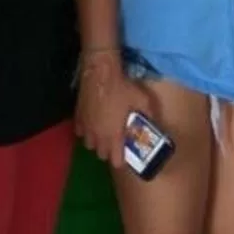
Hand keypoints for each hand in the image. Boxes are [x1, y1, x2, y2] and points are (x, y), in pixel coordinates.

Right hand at [77, 51, 149, 165]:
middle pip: (101, 154)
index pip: (115, 161)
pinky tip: (93, 122)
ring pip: (89, 144)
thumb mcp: (143, 101)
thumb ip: (149, 115)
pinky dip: (87, 131)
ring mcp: (86, 128)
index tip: (126, 154)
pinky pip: (81, 132)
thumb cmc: (123, 88)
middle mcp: (98, 136)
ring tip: (104, 133)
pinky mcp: (78, 118)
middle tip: (117, 142)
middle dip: (109, 151)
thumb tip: (155, 122)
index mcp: (114, 136)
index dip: (121, 160)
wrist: (100, 72)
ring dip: (97, 142)